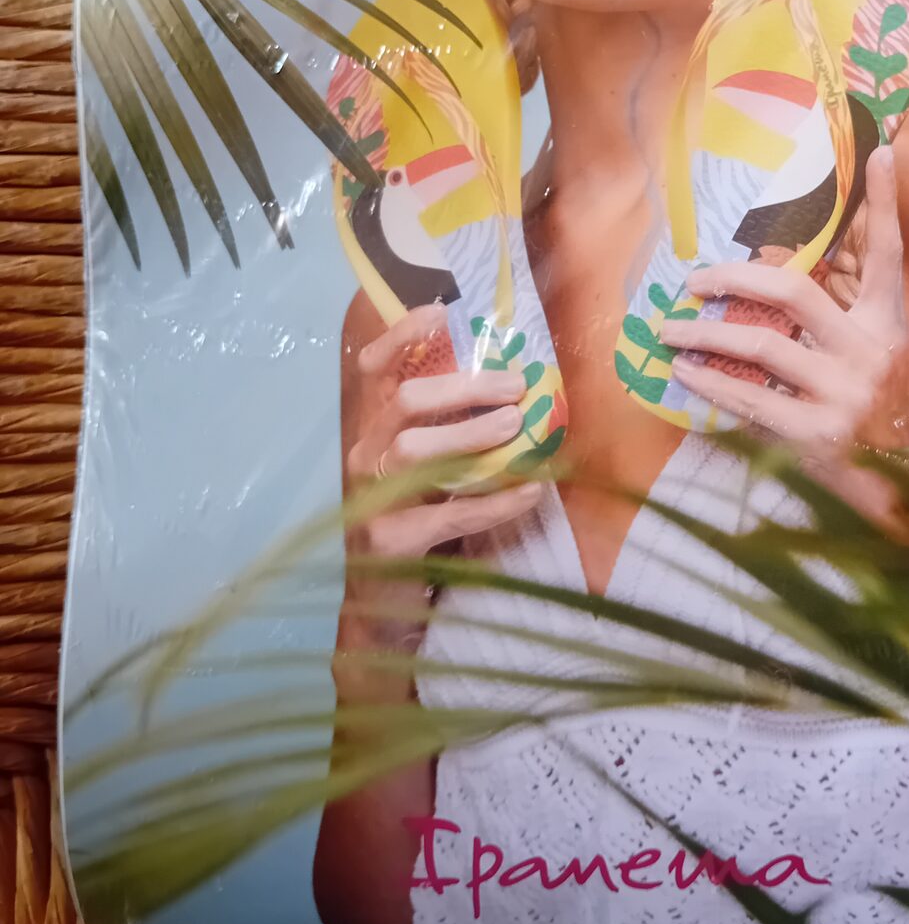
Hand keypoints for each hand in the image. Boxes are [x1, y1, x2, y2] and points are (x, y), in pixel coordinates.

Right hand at [337, 302, 541, 695]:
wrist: (383, 611)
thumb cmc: (416, 524)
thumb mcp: (426, 470)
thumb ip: (451, 429)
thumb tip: (515, 386)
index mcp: (370, 431)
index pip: (372, 369)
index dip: (402, 335)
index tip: (443, 312)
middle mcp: (362, 457)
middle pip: (404, 402)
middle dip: (462, 387)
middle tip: (514, 386)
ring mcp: (370, 502)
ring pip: (414, 451)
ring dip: (471, 435)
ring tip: (516, 429)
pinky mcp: (390, 544)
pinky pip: (448, 513)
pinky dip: (495, 501)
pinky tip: (531, 491)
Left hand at [659, 147, 908, 495]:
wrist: (892, 492)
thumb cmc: (869, 412)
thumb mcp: (874, 356)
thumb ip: (843, 313)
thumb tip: (796, 266)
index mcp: (888, 326)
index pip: (890, 255)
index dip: (886, 205)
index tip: (882, 151)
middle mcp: (872, 352)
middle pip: (794, 292)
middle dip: (733, 278)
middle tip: (692, 279)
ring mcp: (846, 394)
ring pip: (760, 345)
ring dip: (705, 334)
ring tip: (670, 329)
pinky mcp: (818, 435)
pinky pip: (749, 398)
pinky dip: (710, 383)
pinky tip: (683, 374)